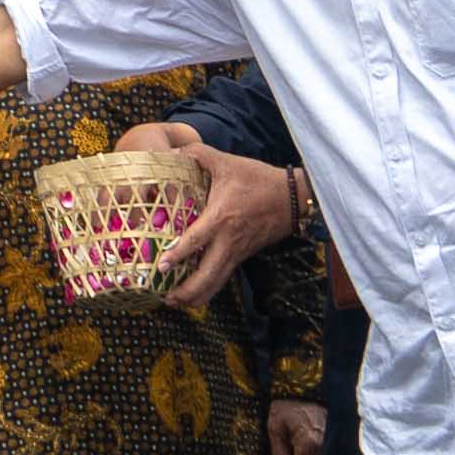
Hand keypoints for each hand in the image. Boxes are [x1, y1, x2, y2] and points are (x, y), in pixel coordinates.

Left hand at [163, 145, 300, 305]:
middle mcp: (229, 241)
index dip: (178, 254)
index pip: (197, 241)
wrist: (293, 198)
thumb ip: (196, 153)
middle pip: (207, 277)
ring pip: (216, 284)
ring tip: (174, 302)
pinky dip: (208, 288)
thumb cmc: (258, 179)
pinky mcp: (242, 256)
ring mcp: (237, 252)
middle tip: (164, 297)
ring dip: (196, 296)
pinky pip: (223, 277)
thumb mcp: (226, 161)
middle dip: (186, 292)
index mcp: (221, 217)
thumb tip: (170, 152)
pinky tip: (194, 292)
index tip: (161, 266)